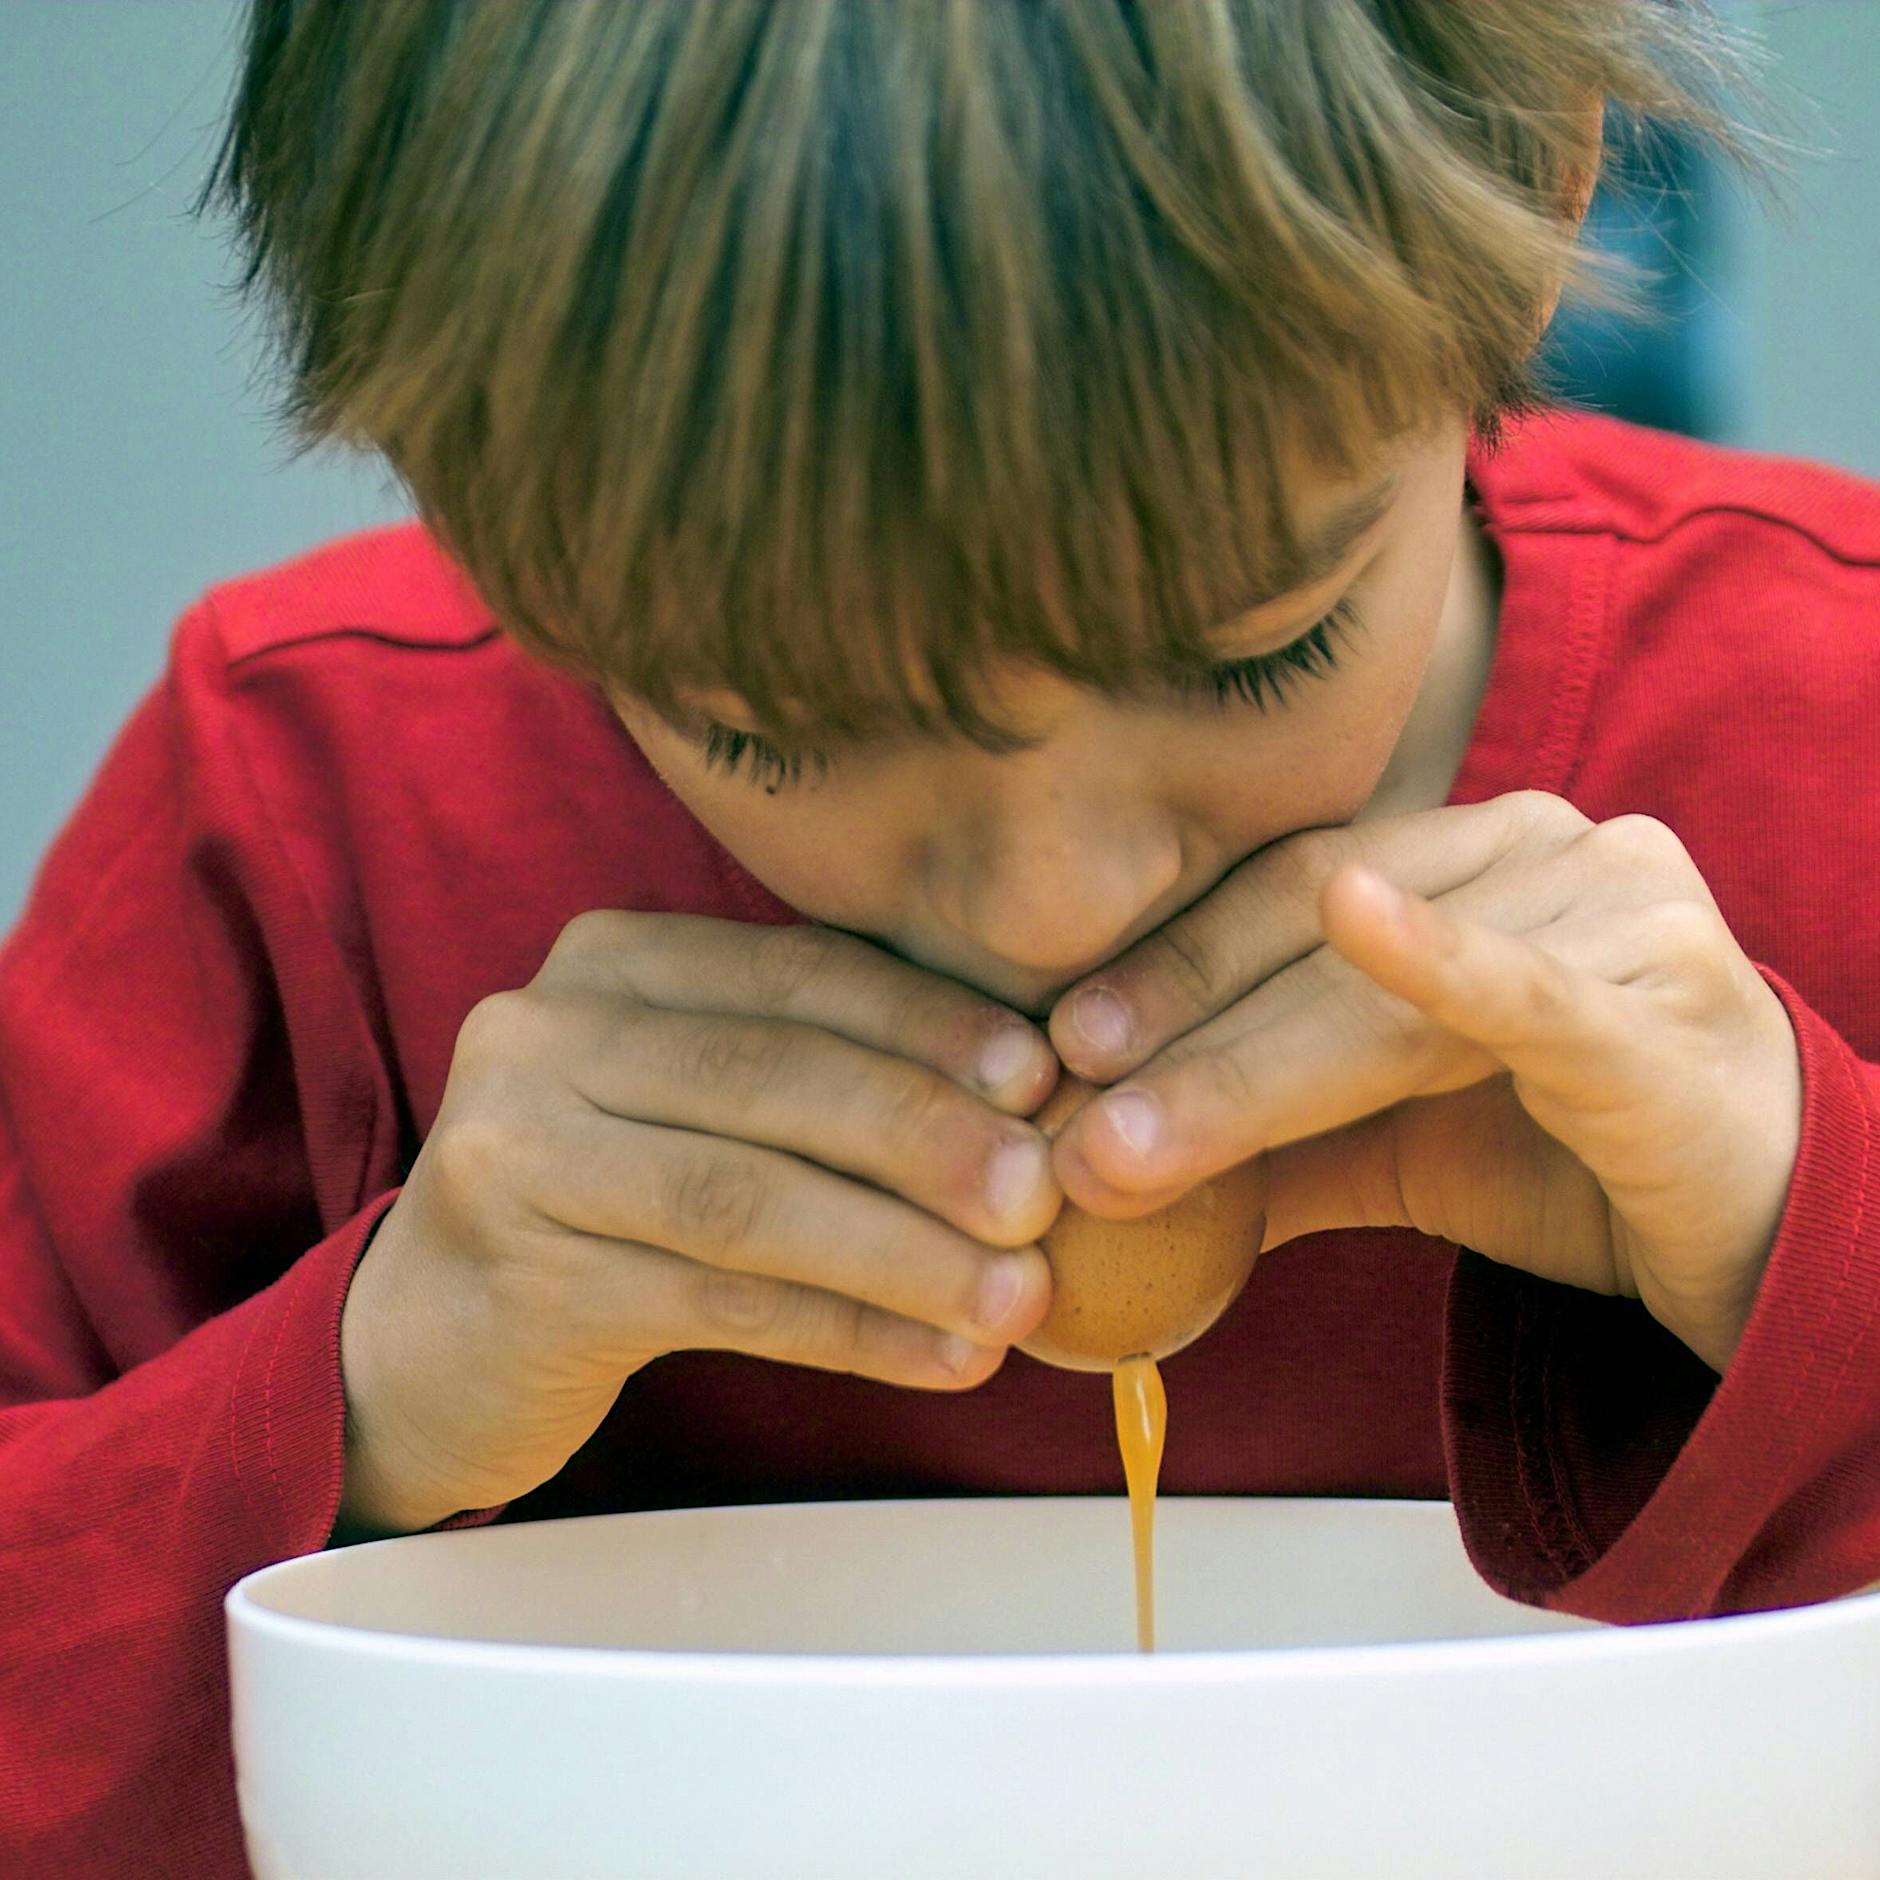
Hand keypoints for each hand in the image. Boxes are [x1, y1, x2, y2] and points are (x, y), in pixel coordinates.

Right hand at [337, 916, 1060, 1537]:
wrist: (425, 1338)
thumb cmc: (610, 1202)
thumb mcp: (693, 1102)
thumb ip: (819, 1076)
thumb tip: (1033, 1104)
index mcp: (613, 959)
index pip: (797, 971)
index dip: (929, 1022)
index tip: (1045, 1076)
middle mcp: (546, 1029)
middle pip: (774, 1076)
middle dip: (925, 1136)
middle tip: (1043, 1195)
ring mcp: (516, 1150)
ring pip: (747, 1198)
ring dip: (902, 1252)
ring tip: (1017, 1297)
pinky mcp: (519, 1277)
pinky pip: (720, 1303)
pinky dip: (846, 1332)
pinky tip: (939, 1359)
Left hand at [1044, 791, 1802, 1374]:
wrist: (1756, 1224)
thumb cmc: (1568, 1154)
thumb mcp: (1384, 1142)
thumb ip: (1262, 1140)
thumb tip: (1092, 1174)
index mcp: (1460, 859)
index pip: (1275, 895)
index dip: (1160, 966)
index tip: (1050, 1046)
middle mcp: (1533, 851)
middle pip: (1310, 931)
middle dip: (1176, 1026)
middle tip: (1060, 1101)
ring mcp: (1606, 910)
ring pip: (1385, 994)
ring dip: (1246, 1068)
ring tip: (1128, 1140)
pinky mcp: (1662, 1001)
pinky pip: (1534, 986)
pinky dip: (1439, 958)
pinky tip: (1355, 920)